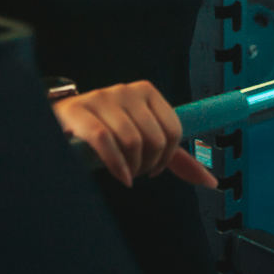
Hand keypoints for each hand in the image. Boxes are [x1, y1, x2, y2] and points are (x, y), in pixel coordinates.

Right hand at [51, 80, 217, 189]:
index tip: (155, 168)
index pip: (174, 129)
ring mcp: (101, 98)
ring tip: (125, 173)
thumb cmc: (108, 132)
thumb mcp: (144, 140)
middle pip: (153, 138)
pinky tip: (119, 176)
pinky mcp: (78, 111)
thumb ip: (176, 160)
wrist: (61, 124)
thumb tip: (212, 183)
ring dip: (131, 167)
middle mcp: (126, 90)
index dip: (168, 157)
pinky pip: (104, 140)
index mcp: (146, 91)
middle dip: (148, 165)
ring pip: (131, 140)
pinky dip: (116, 164)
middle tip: (137, 172)